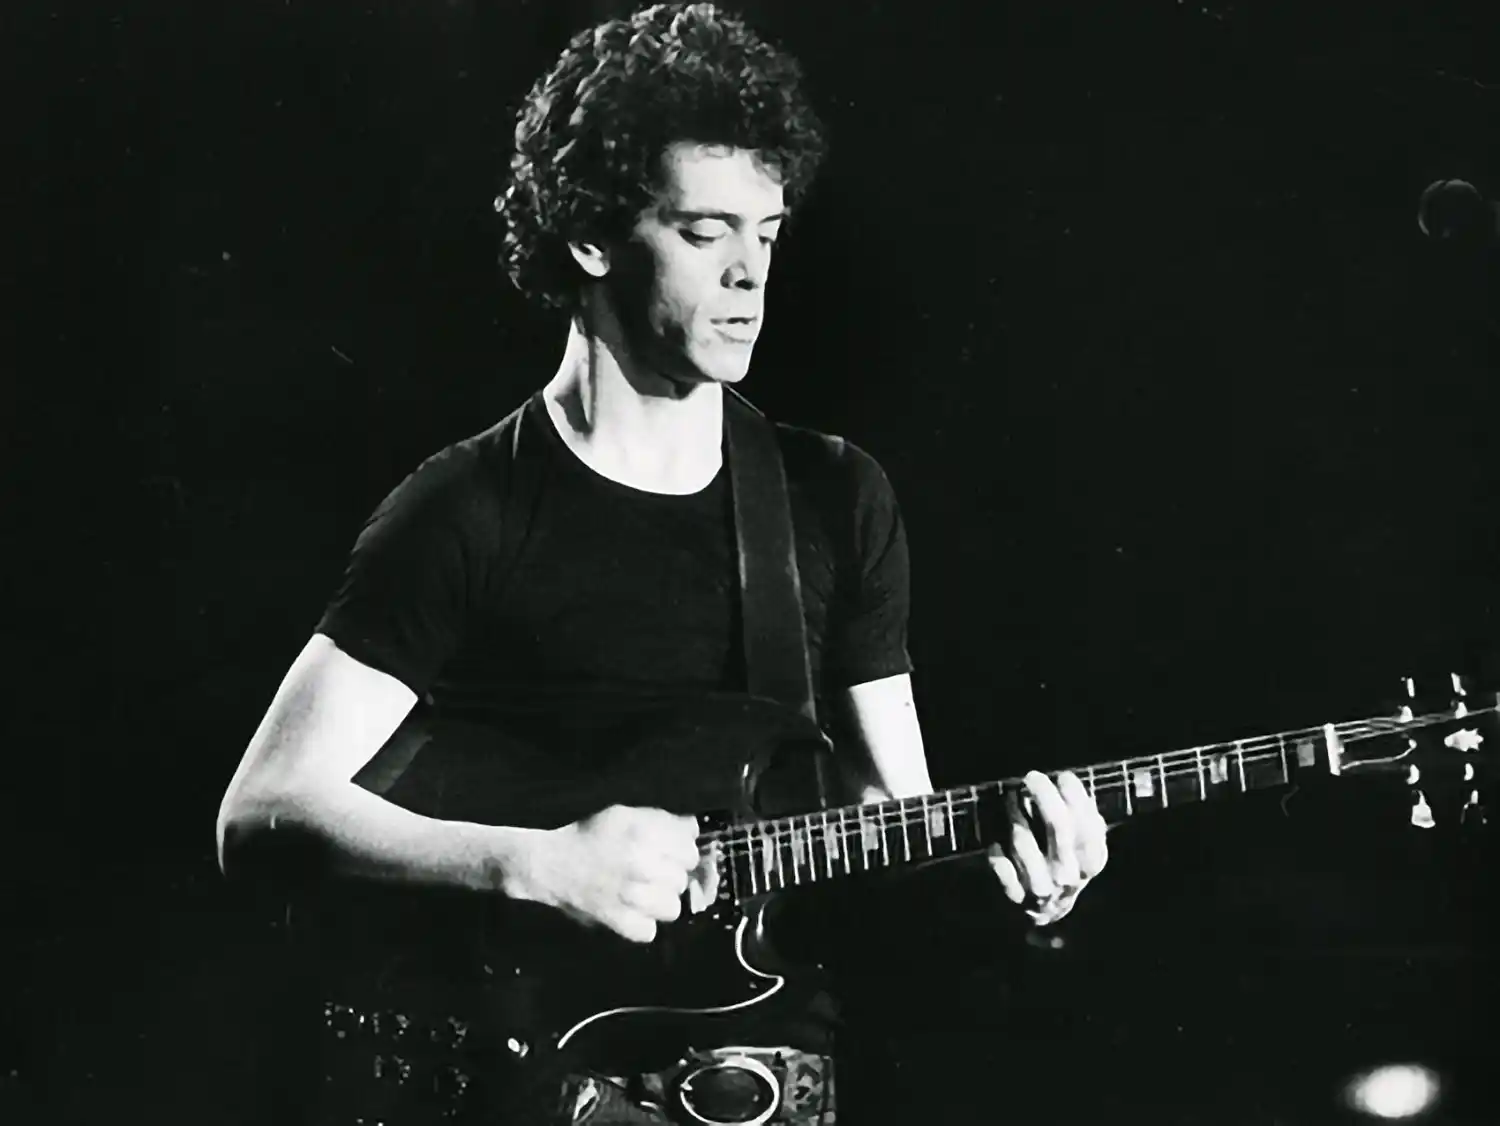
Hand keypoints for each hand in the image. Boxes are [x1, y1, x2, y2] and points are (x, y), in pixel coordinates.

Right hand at [510, 805, 718, 942]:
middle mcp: (643, 863)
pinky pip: (650, 931)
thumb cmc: (589, 836)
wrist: (550, 864)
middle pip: (683, 878)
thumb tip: (694, 830)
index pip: (690, 849)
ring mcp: (632, 896)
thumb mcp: (625, 815)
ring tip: (642, 893)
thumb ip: (663, 820)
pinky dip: (641, 925)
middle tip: (651, 873)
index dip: (680, 851)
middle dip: (670, 875)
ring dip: (660, 902)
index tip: (669, 854)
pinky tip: (630, 911)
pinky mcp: (620, 922)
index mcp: (645, 832)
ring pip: (673, 907)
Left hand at [987, 771, 1107, 925]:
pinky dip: (996, 851)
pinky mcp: (1014, 896)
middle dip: (1044, 795)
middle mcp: (1068, 876)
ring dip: (1014, 813)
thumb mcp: (1080, 846)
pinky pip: (1001, 866)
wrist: (1045, 912)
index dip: (1076, 797)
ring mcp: (1041, 887)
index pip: (1088, 826)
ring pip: (1023, 841)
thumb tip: (1068, 782)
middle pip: (1058, 826)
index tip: (1064, 776)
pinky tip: (996, 841)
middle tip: (1032, 776)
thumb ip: (1081, 818)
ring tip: (1011, 797)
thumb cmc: (1063, 864)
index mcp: (1090, 862)